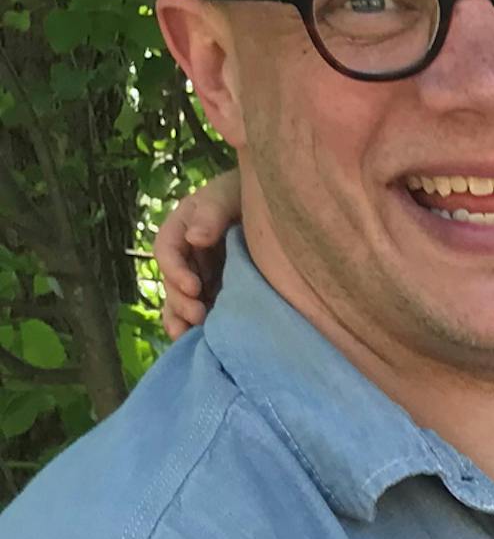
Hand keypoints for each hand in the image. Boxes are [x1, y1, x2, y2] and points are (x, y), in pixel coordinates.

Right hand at [154, 168, 242, 336]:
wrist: (281, 209)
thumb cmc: (249, 194)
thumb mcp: (228, 194)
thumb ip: (211, 212)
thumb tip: (195, 238)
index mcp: (183, 228)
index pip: (167, 249)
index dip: (174, 270)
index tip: (192, 286)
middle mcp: (188, 256)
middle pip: (172, 282)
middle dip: (181, 301)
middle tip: (199, 316)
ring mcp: (202, 277)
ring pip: (182, 303)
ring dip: (183, 321)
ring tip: (192, 337)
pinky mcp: (219, 295)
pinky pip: (202, 314)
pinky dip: (198, 330)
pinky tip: (201, 345)